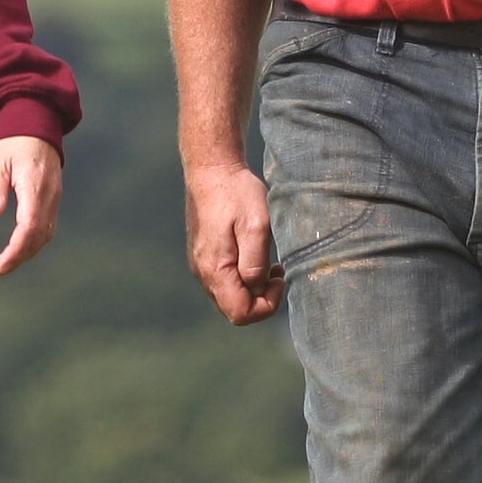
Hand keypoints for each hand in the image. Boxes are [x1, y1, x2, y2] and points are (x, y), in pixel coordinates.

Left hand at [0, 133, 65, 279]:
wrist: (37, 124)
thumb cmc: (13, 142)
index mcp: (35, 187)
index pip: (28, 229)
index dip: (13, 252)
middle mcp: (49, 196)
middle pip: (38, 238)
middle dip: (16, 259)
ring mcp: (54, 199)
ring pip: (45, 236)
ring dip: (24, 254)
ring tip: (1, 266)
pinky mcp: (53, 200)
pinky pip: (47, 228)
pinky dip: (32, 244)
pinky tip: (16, 250)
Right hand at [184, 156, 285, 324]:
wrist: (212, 169)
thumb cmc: (237, 193)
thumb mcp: (256, 226)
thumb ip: (255, 263)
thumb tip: (256, 289)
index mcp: (214, 269)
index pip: (240, 314)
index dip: (266, 305)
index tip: (280, 278)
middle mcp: (202, 273)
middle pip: (234, 309)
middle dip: (261, 298)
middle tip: (278, 271)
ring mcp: (200, 265)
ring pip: (230, 296)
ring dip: (253, 287)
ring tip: (270, 262)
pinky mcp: (204, 256)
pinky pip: (225, 281)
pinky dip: (243, 276)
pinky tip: (256, 255)